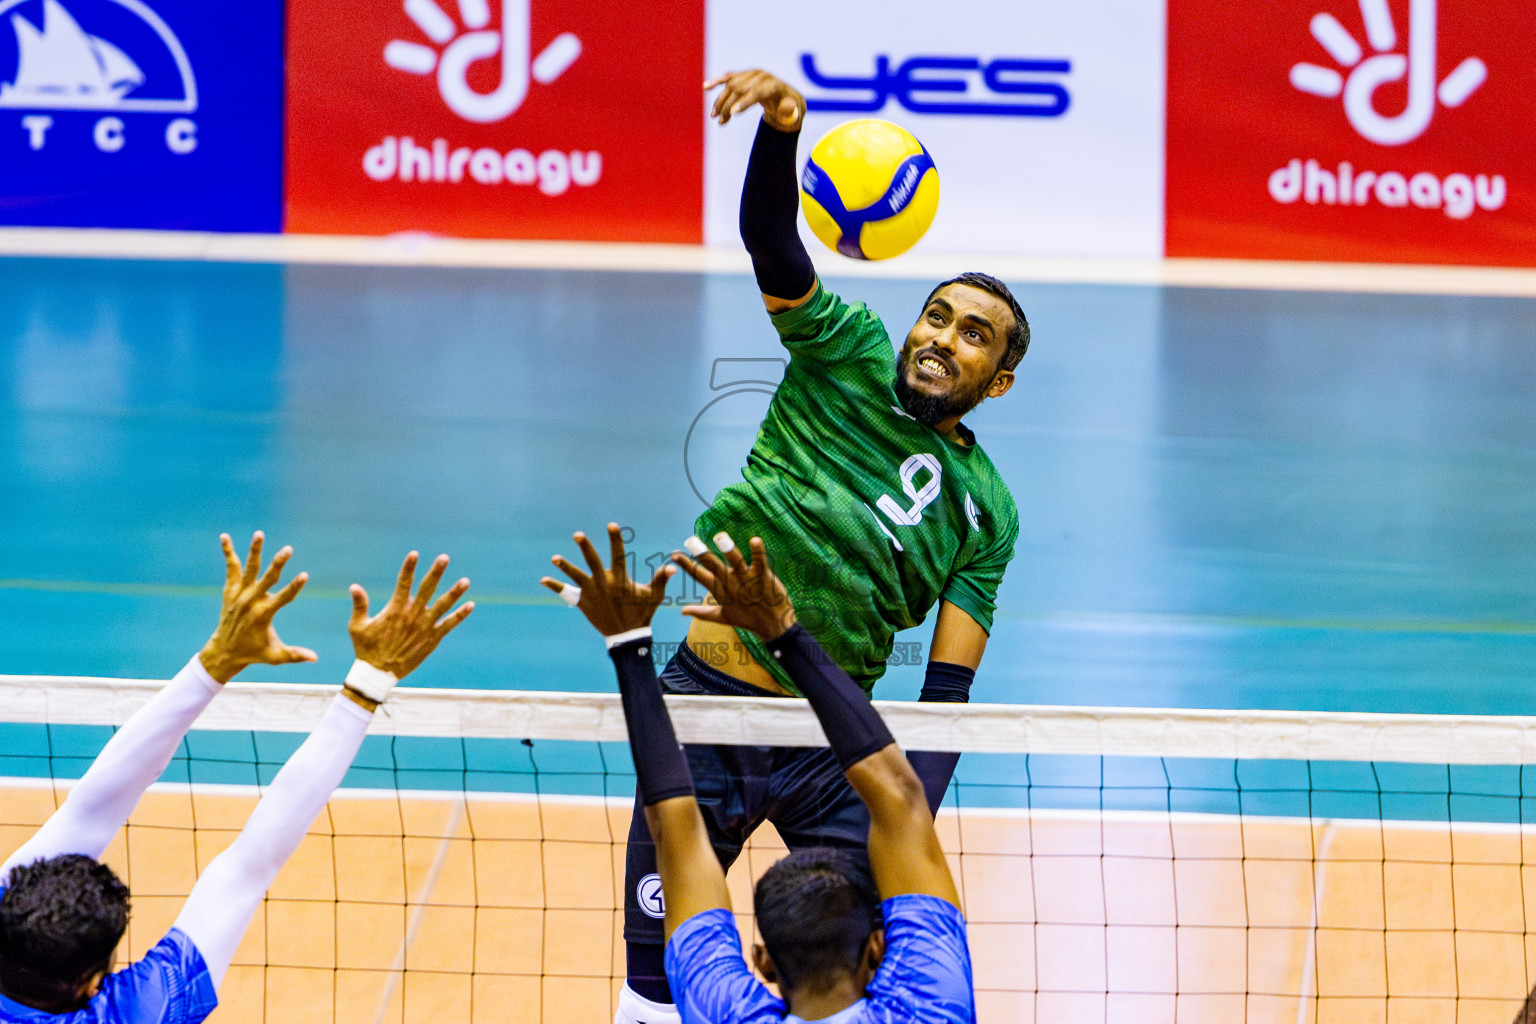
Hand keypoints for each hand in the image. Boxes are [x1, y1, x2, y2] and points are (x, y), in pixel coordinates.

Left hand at [199, 531, 316, 682]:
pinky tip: (225, 537)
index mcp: (263, 615)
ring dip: (255, 551)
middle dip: (278, 564)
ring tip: (259, 534)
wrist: (224, 652)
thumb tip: (316, 658)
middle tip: (287, 549)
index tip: (304, 575)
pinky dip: (229, 553)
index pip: (283, 598)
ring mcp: (239, 595)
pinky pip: (231, 568)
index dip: (295, 587)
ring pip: (248, 569)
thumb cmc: (253, 654)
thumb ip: (295, 655)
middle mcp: (250, 602)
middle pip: (266, 579)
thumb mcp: (275, 656)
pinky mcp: (230, 591)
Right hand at [349, 552, 473, 677]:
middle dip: (436, 572)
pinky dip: (460, 615)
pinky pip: (449, 624)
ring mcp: (424, 627)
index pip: (403, 583)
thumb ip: (359, 605)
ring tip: (466, 581)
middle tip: (444, 557)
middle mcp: (412, 615)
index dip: (409, 568)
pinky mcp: (432, 639)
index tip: (414, 553)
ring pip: (443, 605)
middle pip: (426, 589)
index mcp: (395, 609)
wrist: (378, 674)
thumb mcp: (357, 626)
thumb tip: (354, 586)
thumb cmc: (365, 649)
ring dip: (454, 592)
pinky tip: (470, 605)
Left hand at [541, 523, 673, 636]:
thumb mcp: (654, 596)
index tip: (611, 525)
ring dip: (565, 567)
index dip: (615, 539)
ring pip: (576, 577)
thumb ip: (661, 579)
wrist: (626, 637)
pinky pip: (567, 594)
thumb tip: (672, 565)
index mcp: (620, 580)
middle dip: (585, 547)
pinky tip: (543, 580)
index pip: (617, 555)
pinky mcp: (583, 603)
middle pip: (592, 562)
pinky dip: (556, 587)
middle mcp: (604, 584)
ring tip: (554, 558)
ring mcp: (592, 594)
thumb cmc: (642, 613)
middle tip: (577, 535)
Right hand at [671, 533, 796, 641]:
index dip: (686, 565)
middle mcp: (731, 583)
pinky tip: (755, 540)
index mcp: (720, 590)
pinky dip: (758, 552)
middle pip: (714, 566)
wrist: (773, 626)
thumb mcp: (722, 617)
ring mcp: (747, 579)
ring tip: (721, 538)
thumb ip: (701, 613)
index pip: (699, 575)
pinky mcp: (763, 576)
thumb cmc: (747, 620)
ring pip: (736, 562)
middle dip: (702, 554)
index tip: (673, 555)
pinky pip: (760, 562)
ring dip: (729, 550)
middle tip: (690, 541)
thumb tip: (682, 612)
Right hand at [705, 69, 804, 129]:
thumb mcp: (794, 113)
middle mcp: (761, 76)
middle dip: (729, 106)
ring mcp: (751, 74)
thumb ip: (790, 112)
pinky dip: (717, 82)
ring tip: (715, 118)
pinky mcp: (744, 75)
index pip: (757, 92)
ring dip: (721, 101)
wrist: (786, 98)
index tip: (732, 114)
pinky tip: (706, 87)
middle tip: (720, 121)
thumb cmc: (789, 108)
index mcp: (774, 85)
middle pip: (741, 89)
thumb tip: (785, 109)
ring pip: (732, 85)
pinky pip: (728, 77)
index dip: (744, 102)